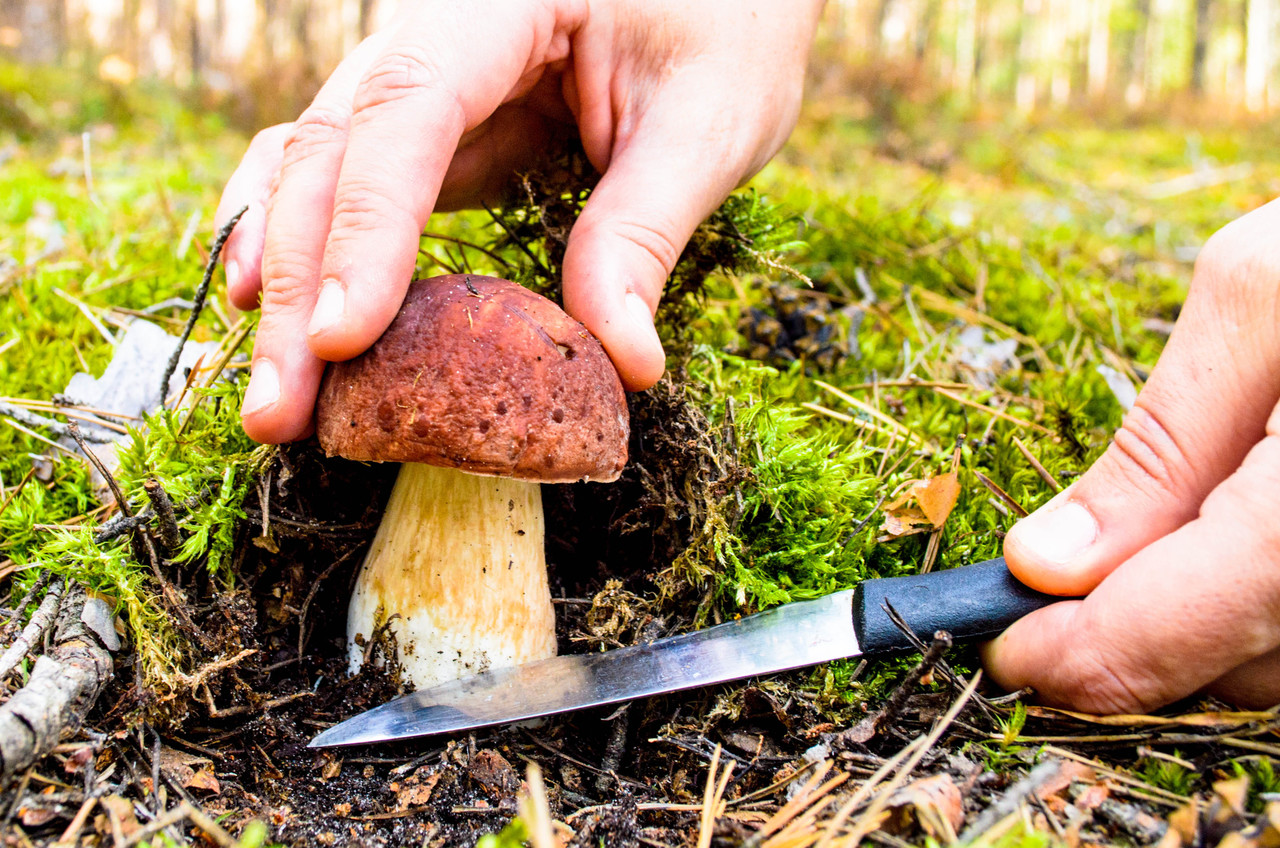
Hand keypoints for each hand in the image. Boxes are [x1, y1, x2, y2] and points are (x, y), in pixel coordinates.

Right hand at [215, 0, 823, 443]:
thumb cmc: (724, 24)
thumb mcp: (708, 119)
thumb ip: (647, 229)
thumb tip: (624, 363)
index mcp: (501, 2)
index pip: (409, 109)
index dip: (366, 228)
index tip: (342, 341)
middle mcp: (436, 29)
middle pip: (333, 148)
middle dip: (299, 286)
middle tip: (279, 414)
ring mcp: (423, 78)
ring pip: (316, 168)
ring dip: (285, 283)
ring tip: (273, 399)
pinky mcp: (431, 128)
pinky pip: (346, 177)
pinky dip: (304, 243)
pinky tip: (271, 311)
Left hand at [983, 198, 1279, 712]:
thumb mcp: (1263, 299)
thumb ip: (1158, 447)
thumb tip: (1047, 561)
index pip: (1190, 621)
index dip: (1087, 655)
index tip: (1008, 654)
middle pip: (1236, 663)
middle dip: (1134, 634)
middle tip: (1061, 593)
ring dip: (1201, 628)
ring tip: (1162, 543)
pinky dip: (1261, 608)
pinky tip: (1236, 536)